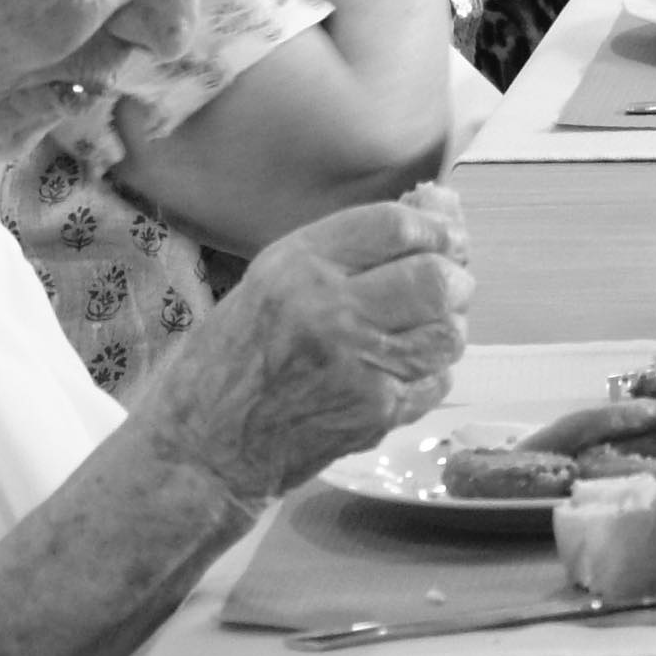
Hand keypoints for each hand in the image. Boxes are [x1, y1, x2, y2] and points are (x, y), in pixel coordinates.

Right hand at [137, 192, 474, 499]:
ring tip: (423, 328)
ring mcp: (357, 366)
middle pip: (436, 277)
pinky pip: (437, 379)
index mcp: (299, 267)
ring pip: (448, 331)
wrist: (202, 448)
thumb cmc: (233, 357)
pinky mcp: (375, 412)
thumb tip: (437, 208)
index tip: (443, 234)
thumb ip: (349, 248)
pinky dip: (432, 371)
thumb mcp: (271, 280)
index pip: (398, 226)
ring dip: (447, 325)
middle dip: (454, 276)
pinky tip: (402, 370)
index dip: (435, 226)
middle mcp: (331, 311)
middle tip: (446, 282)